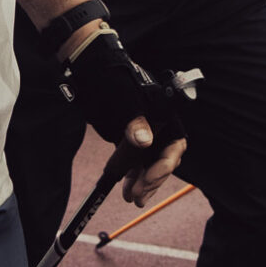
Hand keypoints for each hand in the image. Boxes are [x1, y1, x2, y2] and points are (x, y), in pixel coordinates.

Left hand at [58, 28, 190, 203]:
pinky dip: (131, 175)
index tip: (149, 178)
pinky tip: (125, 187)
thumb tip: (144, 141)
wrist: (90, 69)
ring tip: (132, 197)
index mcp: (164, 112)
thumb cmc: (110, 78)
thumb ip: (135, 121)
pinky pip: (134, 161)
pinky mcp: (129, 138)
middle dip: (152, 179)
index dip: (165, 164)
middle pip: (163, 159)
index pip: (175, 144)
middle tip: (138, 195)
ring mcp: (143, 132)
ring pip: (149, 163)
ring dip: (142, 182)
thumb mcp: (124, 98)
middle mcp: (158, 124)